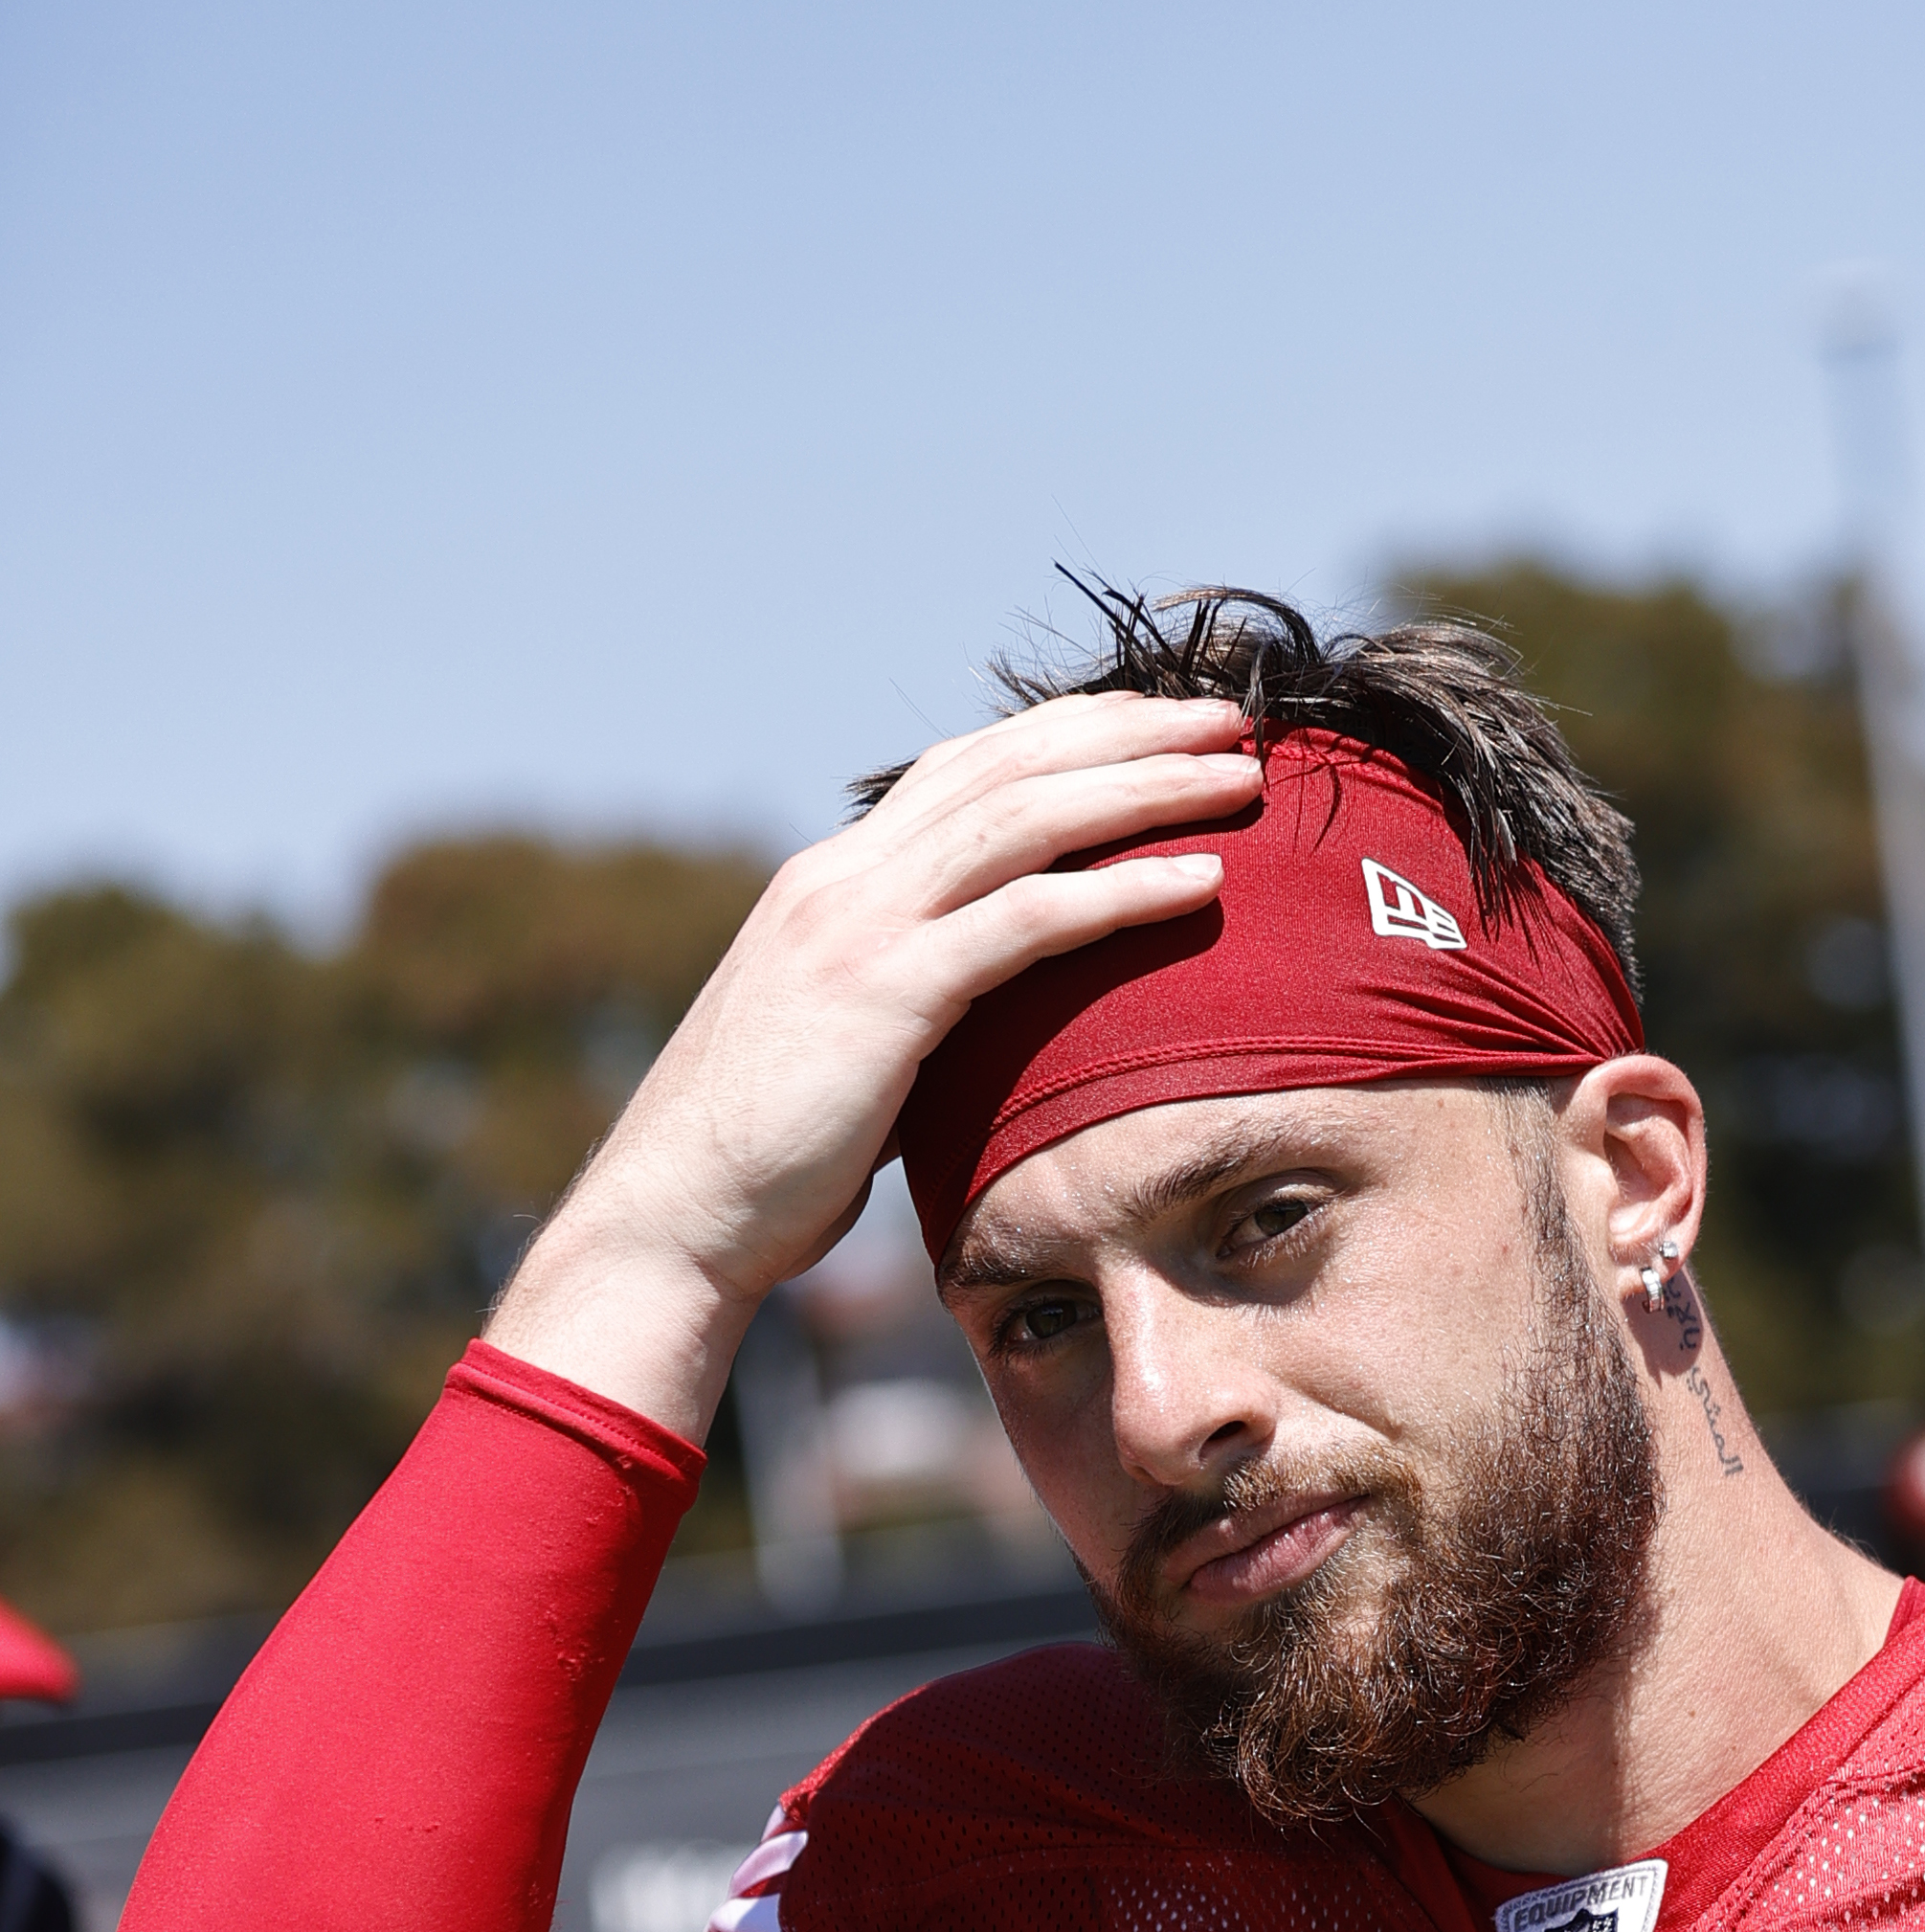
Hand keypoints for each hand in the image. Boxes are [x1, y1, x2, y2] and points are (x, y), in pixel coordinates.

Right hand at [493, 694, 1262, 1430]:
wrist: (678, 1214)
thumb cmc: (767, 1161)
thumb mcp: (845, 1048)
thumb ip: (906, 1002)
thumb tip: (979, 1018)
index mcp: (834, 881)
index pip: (965, 770)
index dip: (1069, 737)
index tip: (1159, 728)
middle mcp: (845, 876)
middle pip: (1009, 764)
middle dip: (1127, 731)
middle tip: (1228, 718)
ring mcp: (862, 925)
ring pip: (1027, 817)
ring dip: (1146, 787)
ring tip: (1240, 772)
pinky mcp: (887, 992)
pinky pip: (1027, 920)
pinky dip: (1121, 891)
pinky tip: (1202, 880)